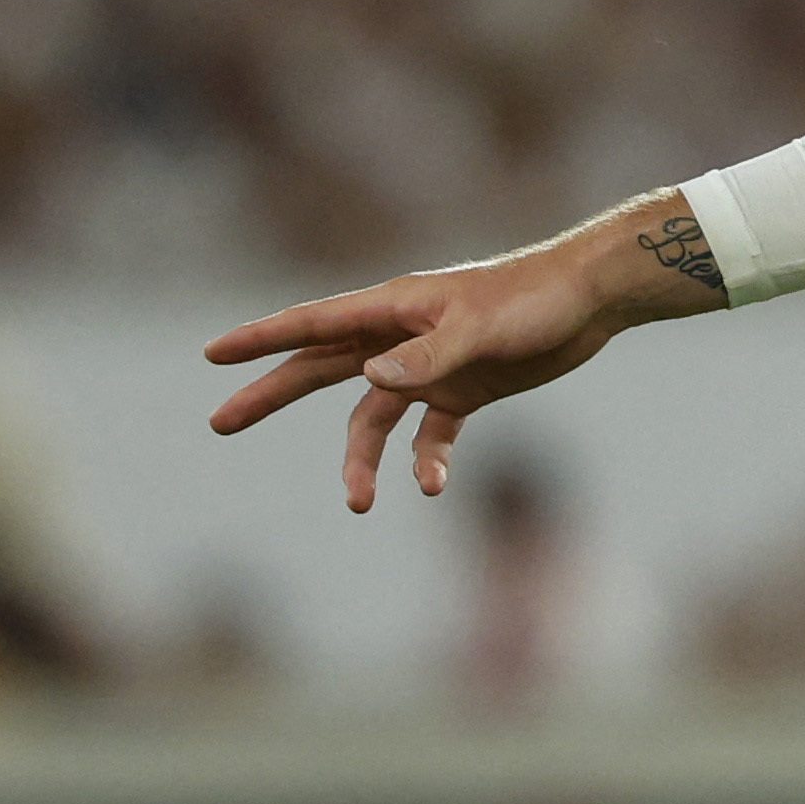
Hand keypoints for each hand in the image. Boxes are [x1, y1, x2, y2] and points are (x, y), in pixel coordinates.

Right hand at [202, 191, 725, 510]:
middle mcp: (401, 336)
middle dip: (270, 395)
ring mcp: (429, 366)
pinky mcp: (463, 391)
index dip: (261, 339)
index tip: (212, 354)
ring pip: (373, 417)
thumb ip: (427, 356)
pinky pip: (428, 436)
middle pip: (320, 369)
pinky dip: (424, 462)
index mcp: (393, 308)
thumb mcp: (479, 328)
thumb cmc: (534, 299)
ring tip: (358, 503)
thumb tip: (372, 379)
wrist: (592, 300)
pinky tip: (430, 488)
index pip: (313, 323)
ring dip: (361, 459)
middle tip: (219, 423)